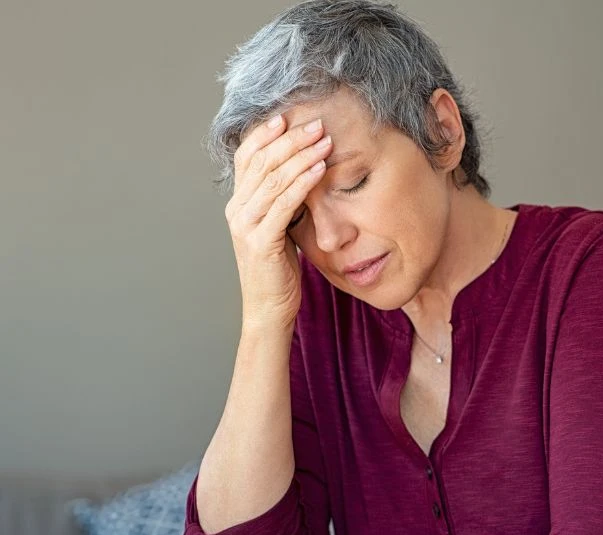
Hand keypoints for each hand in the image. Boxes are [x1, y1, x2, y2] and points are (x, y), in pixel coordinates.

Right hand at [225, 114, 334, 331]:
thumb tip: (302, 173)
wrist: (269, 308)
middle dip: (291, 140)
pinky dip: (302, 183)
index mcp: (238, 203)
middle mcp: (237, 209)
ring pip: (273, 179)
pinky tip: (320, 169)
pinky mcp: (261, 241)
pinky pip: (284, 204)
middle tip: (317, 124)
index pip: (247, 158)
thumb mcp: (280, 227)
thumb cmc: (279, 269)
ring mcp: (246, 225)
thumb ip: (282, 202)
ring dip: (301, 156)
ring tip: (324, 140)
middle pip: (261, 162)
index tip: (288, 116)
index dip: (265, 135)